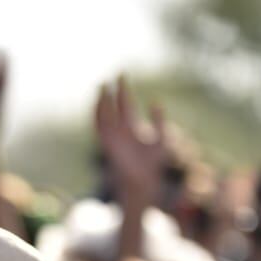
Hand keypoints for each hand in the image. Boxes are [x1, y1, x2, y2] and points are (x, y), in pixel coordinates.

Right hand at [95, 76, 166, 204]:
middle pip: (113, 108)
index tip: (121, 76)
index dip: (123, 91)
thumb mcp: (161, 140)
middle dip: (111, 93)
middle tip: (109, 77)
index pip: (125, 105)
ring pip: (104, 116)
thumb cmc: (153, 166)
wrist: (143, 183)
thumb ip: (159, 122)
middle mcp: (120, 132)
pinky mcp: (108, 145)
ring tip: (102, 88)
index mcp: (131, 129)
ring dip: (102, 103)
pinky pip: (100, 128)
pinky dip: (98, 116)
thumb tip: (156, 103)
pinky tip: (98, 104)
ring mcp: (113, 138)